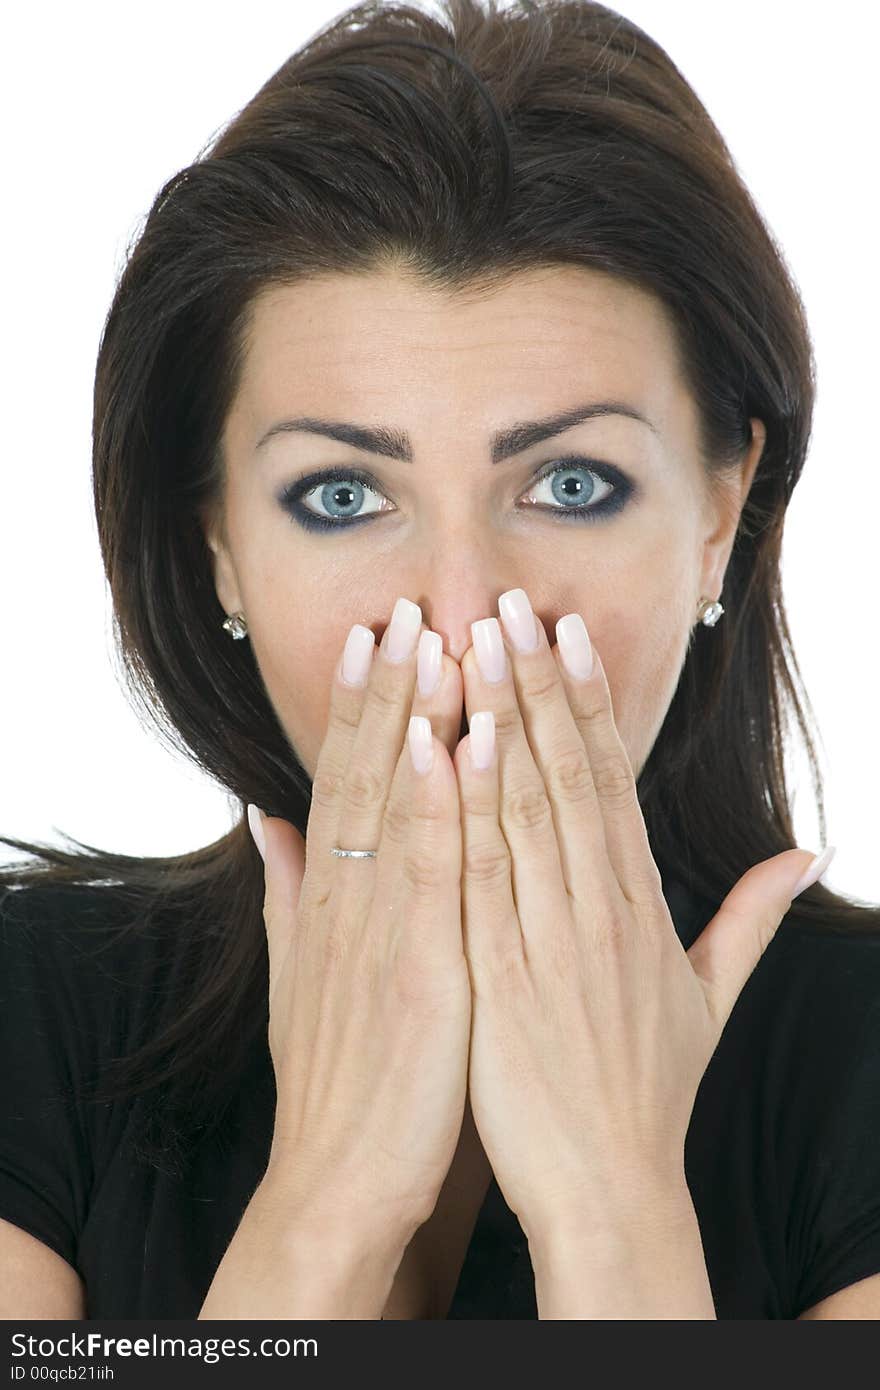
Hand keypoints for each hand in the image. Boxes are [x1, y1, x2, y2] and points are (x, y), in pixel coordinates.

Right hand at [251, 596, 470, 1242]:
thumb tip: (265, 817)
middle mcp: (350, 900)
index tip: (374, 634)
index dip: (358, 705)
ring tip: (428, 641)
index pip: (346, 779)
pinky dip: (439, 807)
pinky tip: (451, 747)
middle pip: (366, 775)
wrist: (341, 1179)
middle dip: (384, 688)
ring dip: (412, 720)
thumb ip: (289, 892)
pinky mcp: (420, 971)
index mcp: (335, 898)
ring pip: (397, 806)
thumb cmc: (342, 1074)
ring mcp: (381, 932)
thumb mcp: (305, 974)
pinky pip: (431, 875)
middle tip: (402, 606)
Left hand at [452, 587, 824, 1239]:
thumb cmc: (650, 1091)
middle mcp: (597, 907)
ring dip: (497, 721)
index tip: (565, 632)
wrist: (612, 1187)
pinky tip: (445, 751)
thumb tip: (803, 854)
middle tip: (508, 604)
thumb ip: (748, 917)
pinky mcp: (500, 977)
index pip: (611, 778)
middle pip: (565, 773)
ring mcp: (549, 938)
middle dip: (536, 684)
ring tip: (471, 646)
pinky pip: (481, 878)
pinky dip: (464, 811)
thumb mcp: (710, 999)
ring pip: (524, 808)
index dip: (587, 700)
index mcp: (638, 904)